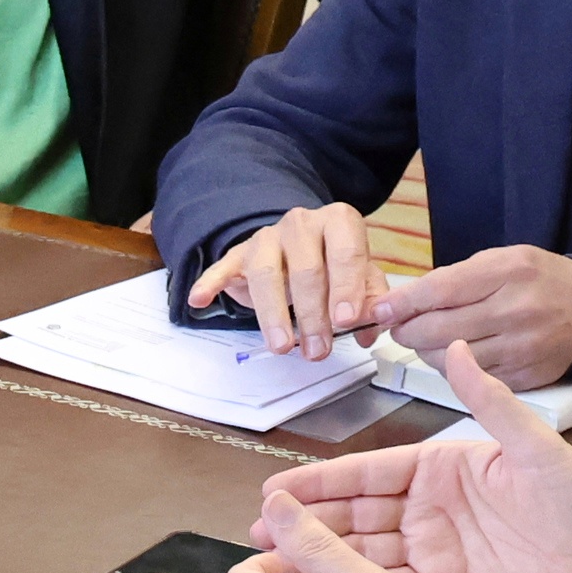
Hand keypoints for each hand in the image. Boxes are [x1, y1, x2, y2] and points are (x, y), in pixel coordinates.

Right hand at [187, 202, 385, 358]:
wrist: (294, 246)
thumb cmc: (330, 264)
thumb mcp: (359, 276)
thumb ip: (369, 299)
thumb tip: (371, 330)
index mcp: (339, 222)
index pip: (346, 252)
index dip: (346, 287)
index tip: (345, 320)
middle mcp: (302, 223)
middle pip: (306, 269)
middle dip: (312, 315)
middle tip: (318, 350)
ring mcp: (267, 237)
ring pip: (266, 273)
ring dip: (274, 314)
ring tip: (282, 346)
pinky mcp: (238, 253)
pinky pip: (222, 267)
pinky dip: (209, 283)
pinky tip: (199, 299)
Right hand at [258, 339, 571, 572]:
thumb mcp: (533, 445)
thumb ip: (488, 401)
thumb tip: (456, 349)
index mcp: (441, 468)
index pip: (369, 473)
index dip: (323, 481)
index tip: (281, 488)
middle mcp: (429, 508)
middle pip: (356, 514)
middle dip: (306, 521)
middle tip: (259, 527)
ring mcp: (434, 549)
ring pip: (364, 552)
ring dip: (321, 555)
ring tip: (275, 561)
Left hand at [375, 243, 571, 387]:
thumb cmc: (538, 280)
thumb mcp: (501, 260)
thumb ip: (453, 277)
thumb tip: (402, 302)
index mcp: (508, 273)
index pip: (439, 291)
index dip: (402, 304)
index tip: (380, 311)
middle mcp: (515, 311)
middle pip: (437, 330)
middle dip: (408, 331)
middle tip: (400, 327)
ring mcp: (520, 348)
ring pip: (449, 360)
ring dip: (427, 352)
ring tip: (429, 339)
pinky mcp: (523, 377)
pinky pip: (471, 380)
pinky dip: (454, 369)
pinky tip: (456, 355)